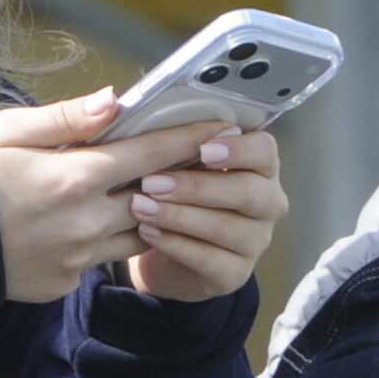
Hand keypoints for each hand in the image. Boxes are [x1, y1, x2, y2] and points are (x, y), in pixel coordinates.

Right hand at [0, 90, 253, 302]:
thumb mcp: (9, 130)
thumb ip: (67, 118)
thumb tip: (116, 101)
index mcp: (74, 177)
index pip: (151, 154)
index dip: (191, 139)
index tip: (223, 128)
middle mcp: (84, 222)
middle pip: (155, 197)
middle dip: (179, 177)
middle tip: (199, 158)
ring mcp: (76, 258)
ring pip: (136, 232)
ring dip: (148, 211)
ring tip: (150, 188)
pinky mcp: (64, 282)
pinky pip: (102, 258)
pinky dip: (106, 237)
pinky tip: (91, 220)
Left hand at [125, 125, 287, 301]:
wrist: (164, 250)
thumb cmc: (172, 193)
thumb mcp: (170, 160)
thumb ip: (163, 136)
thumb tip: (111, 103)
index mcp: (258, 166)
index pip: (265, 150)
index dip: (238, 149)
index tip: (203, 149)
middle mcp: (267, 202)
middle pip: (249, 192)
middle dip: (198, 186)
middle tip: (153, 182)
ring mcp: (256, 241)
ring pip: (227, 228)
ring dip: (181, 216)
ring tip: (141, 207)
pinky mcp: (236, 273)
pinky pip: (210, 260)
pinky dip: (176, 244)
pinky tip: (148, 232)